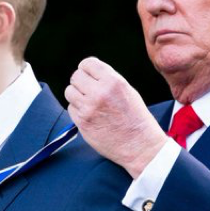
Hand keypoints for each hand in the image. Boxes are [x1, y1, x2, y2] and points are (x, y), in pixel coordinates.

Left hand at [64, 57, 168, 177]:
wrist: (140, 146)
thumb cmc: (136, 119)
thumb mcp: (128, 91)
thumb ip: (108, 80)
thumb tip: (89, 73)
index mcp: (113, 82)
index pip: (87, 64)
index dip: (86, 68)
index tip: (88, 74)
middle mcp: (99, 93)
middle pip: (75, 77)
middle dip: (81, 82)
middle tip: (88, 90)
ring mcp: (88, 108)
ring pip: (69, 92)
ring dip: (76, 95)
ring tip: (88, 102)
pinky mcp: (82, 123)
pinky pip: (71, 108)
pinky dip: (77, 110)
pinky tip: (89, 115)